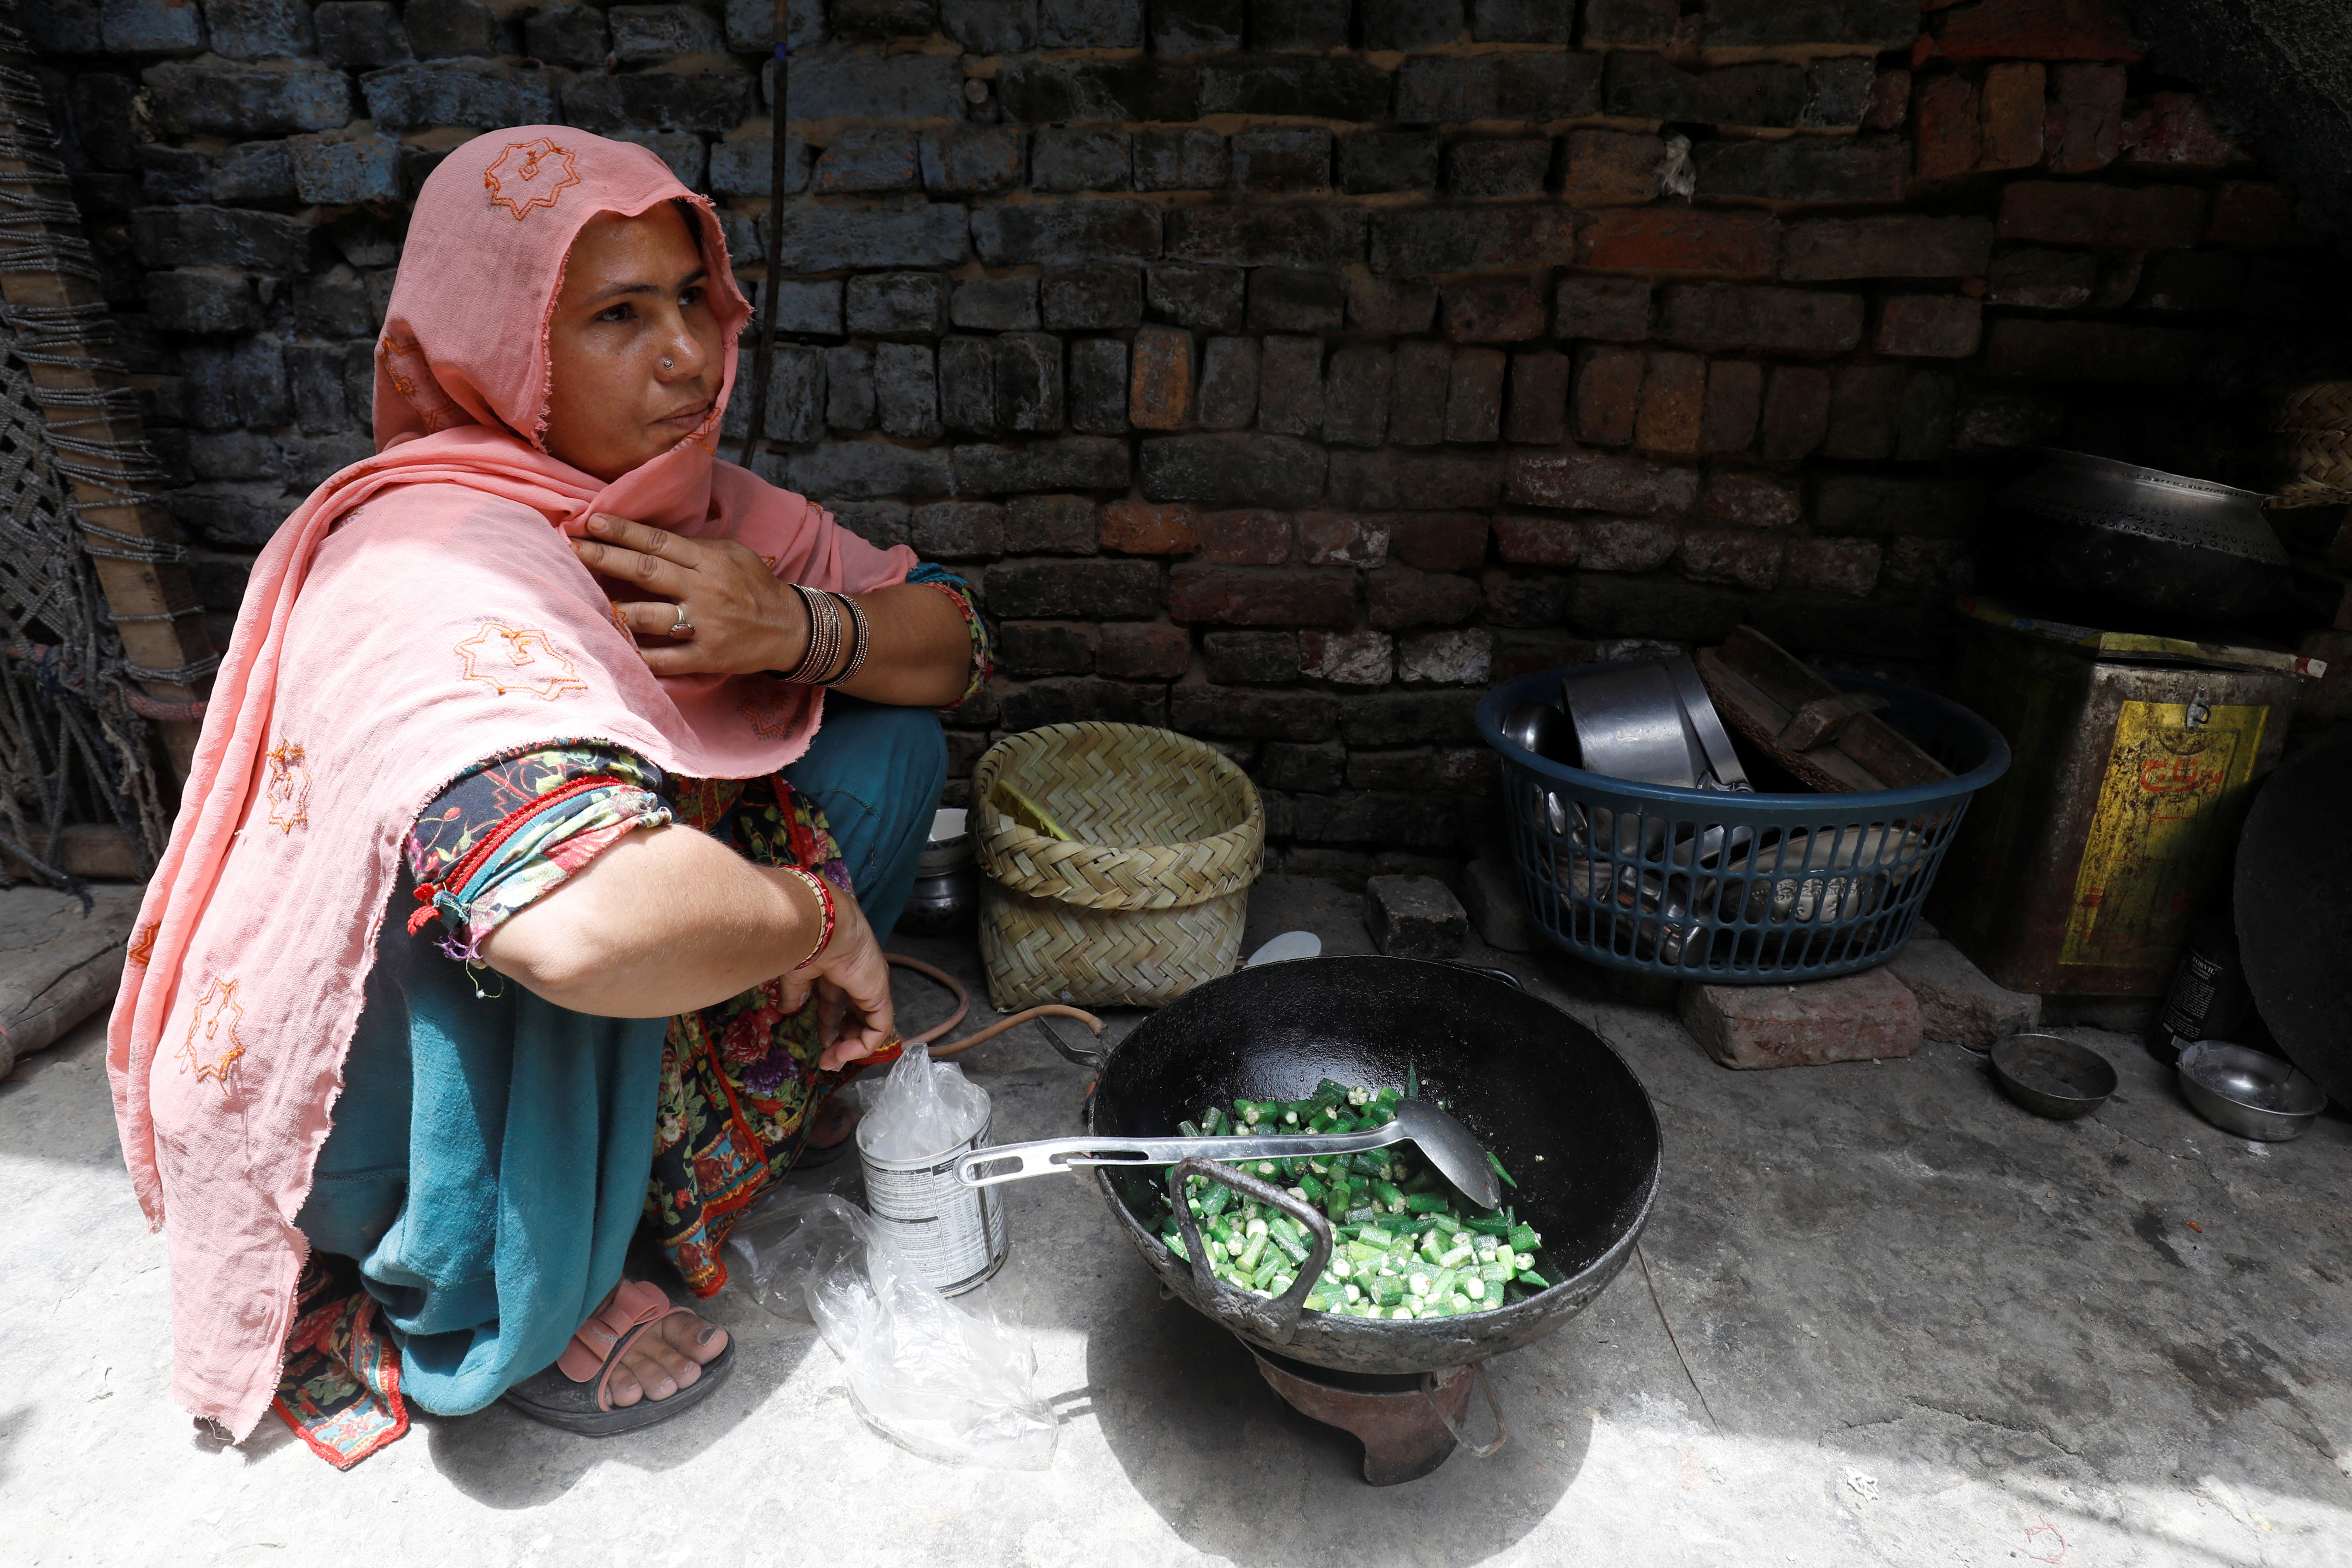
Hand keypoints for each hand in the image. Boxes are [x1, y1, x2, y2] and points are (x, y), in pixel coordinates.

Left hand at [571, 512, 808, 676]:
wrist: (790, 629)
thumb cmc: (756, 587)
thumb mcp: (734, 554)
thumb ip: (696, 546)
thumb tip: (652, 539)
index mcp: (709, 561)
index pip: (658, 542)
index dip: (623, 531)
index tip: (591, 522)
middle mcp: (704, 590)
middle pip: (647, 571)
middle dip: (605, 558)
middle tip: (571, 548)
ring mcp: (704, 625)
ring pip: (651, 616)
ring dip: (614, 608)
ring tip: (582, 599)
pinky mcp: (706, 657)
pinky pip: (666, 659)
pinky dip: (640, 656)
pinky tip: (614, 649)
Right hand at [775, 873, 895, 1070]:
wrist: (823, 926)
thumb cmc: (805, 943)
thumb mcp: (795, 973)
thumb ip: (794, 993)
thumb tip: (785, 1010)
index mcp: (838, 969)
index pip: (839, 1002)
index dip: (830, 1025)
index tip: (820, 1043)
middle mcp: (859, 978)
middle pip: (856, 1016)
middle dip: (842, 1040)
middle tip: (827, 1061)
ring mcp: (872, 986)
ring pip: (869, 1024)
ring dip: (851, 1046)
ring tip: (832, 1061)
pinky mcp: (880, 994)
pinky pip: (878, 1027)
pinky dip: (863, 1044)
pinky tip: (844, 1052)